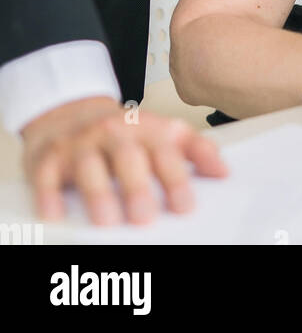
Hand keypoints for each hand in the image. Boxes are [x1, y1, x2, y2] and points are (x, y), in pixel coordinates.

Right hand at [21, 96, 228, 225]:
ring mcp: (79, 144)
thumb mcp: (159, 131)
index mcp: (144, 129)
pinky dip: (50, 196)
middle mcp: (112, 133)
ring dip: (99, 194)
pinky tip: (55, 215)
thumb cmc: (119, 132)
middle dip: (138, 187)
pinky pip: (48, 176)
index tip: (185, 206)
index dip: (176, 178)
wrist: (67, 110)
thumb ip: (193, 149)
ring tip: (108, 222)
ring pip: (89, 166)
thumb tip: (223, 172)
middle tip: (146, 217)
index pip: (164, 151)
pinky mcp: (48, 157)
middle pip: (127, 157)